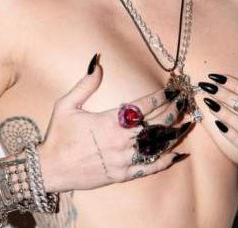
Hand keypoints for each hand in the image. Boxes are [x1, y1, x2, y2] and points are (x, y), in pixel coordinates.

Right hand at [38, 54, 191, 192]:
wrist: (50, 168)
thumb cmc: (58, 135)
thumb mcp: (66, 105)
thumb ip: (86, 84)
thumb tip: (97, 62)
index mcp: (110, 121)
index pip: (143, 105)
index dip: (159, 96)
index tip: (170, 90)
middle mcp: (121, 140)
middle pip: (156, 124)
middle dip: (173, 111)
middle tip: (183, 102)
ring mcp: (123, 159)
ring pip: (158, 146)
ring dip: (174, 133)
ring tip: (187, 123)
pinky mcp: (123, 175)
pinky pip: (150, 169)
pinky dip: (166, 161)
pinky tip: (178, 153)